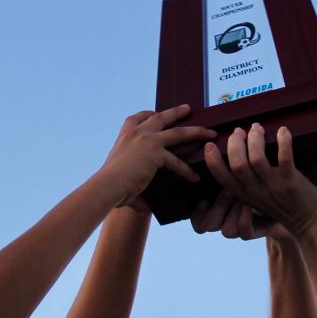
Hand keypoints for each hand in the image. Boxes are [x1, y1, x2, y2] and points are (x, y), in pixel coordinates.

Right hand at [96, 104, 216, 211]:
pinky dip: (186, 171)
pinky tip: (194, 178)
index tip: (155, 113)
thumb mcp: (120, 178)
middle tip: (188, 108)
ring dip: (196, 131)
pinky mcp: (156, 152)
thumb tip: (147, 209)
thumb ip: (135, 187)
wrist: (107, 185)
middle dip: (176, 112)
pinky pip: (177, 161)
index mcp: (124, 137)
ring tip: (209, 132)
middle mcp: (136, 134)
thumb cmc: (109, 186)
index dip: (147, 115)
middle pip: (160, 117)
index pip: (136, 119)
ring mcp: (147, 140)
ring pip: (178, 132)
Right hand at [203, 124, 316, 238]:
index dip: (213, 160)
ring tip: (257, 128)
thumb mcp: (258, 198)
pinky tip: (282, 130)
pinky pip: (284, 157)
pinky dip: (283, 141)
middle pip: (237, 163)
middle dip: (235, 143)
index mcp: (245, 195)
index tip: (210, 145)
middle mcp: (256, 191)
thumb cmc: (284, 206)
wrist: (309, 224)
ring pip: (256, 158)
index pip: (222, 178)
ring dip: (255, 139)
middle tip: (240, 131)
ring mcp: (273, 186)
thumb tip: (239, 153)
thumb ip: (248, 182)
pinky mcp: (291, 181)